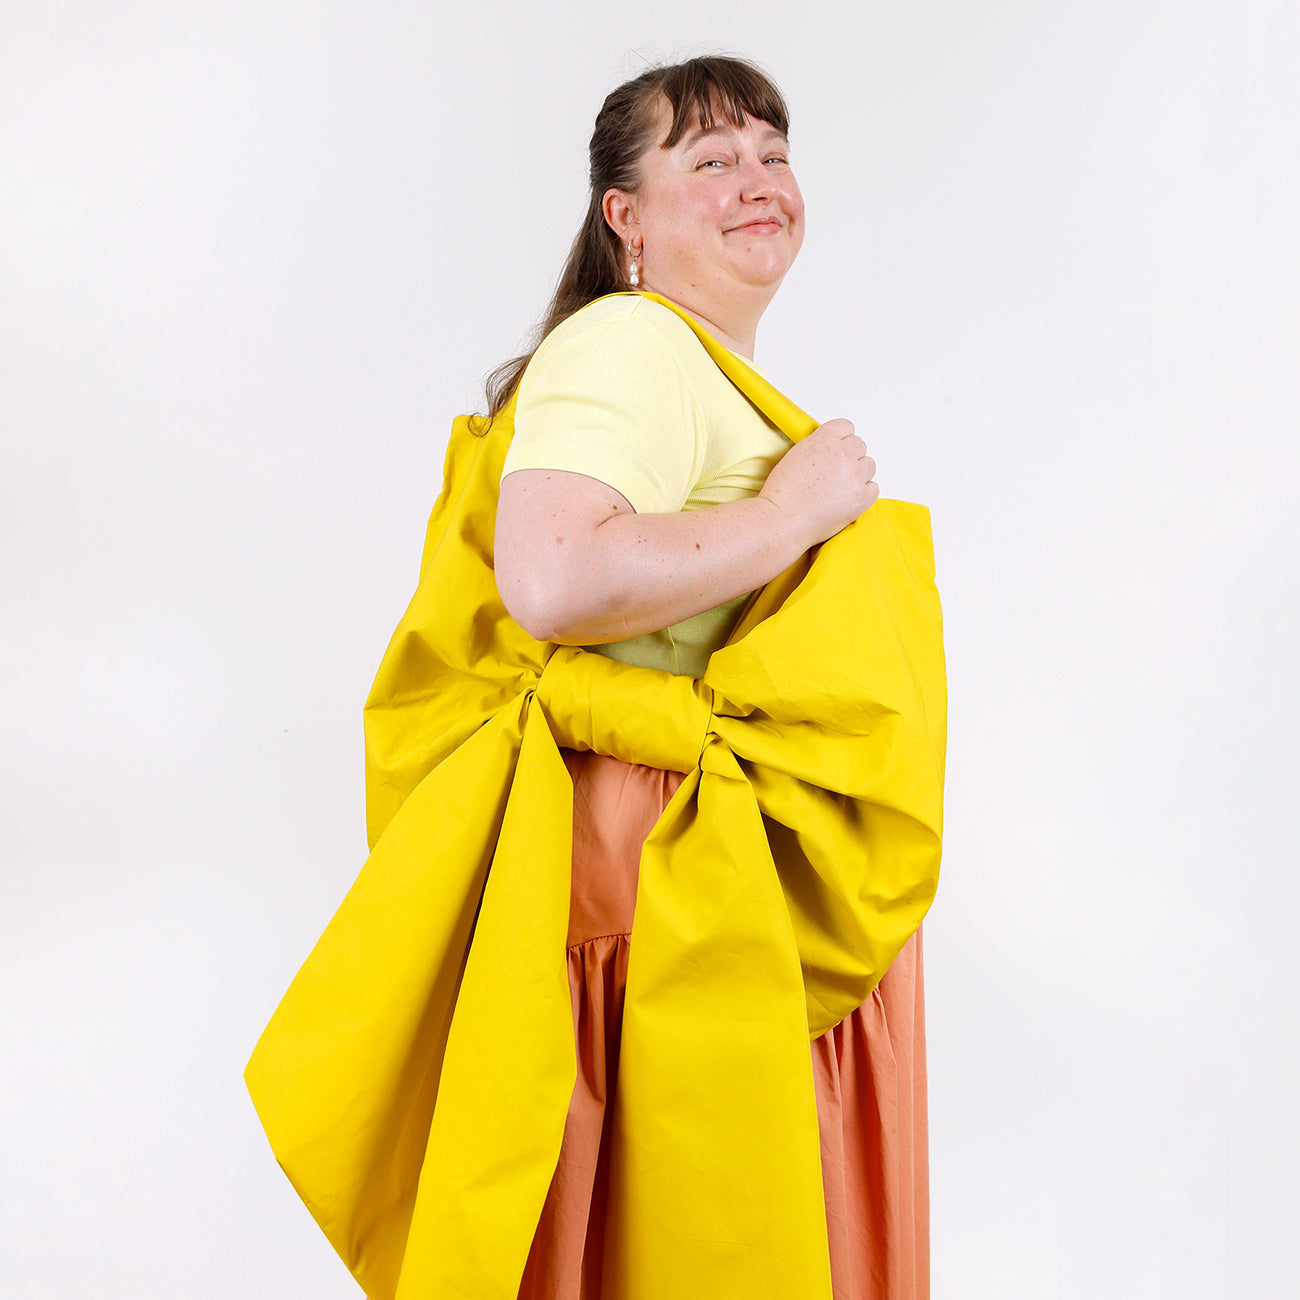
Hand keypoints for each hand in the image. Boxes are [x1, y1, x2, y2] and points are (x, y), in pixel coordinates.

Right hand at [759, 418, 877, 547]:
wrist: (782, 520)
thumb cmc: (782, 494)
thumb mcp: (795, 456)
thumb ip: (817, 447)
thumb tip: (831, 449)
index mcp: (824, 440)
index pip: (846, 427)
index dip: (841, 439)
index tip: (837, 449)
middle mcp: (842, 454)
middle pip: (859, 446)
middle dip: (850, 457)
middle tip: (836, 473)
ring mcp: (854, 476)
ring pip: (869, 465)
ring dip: (859, 474)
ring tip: (841, 487)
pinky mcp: (861, 498)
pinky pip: (873, 488)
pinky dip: (863, 493)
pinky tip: (846, 499)